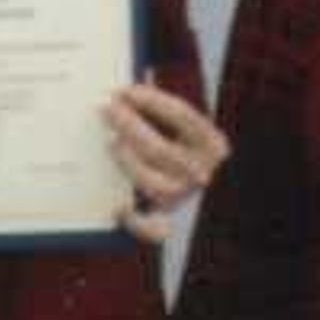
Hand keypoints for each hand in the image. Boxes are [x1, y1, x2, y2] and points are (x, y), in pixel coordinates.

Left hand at [107, 81, 229, 239]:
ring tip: (111, 143)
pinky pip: (154, 229)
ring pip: (153, 183)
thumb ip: (160, 110)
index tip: (125, 90)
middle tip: (106, 109)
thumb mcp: (180, 126)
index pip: (182, 115)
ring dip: (129, 162)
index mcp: (212, 144)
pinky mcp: (166, 219)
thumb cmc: (178, 146)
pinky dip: (136, 222)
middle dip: (129, 125)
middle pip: (160, 148)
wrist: (196, 189)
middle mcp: (201, 172)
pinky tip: (119, 208)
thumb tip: (127, 93)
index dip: (152, 100)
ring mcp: (183, 197)